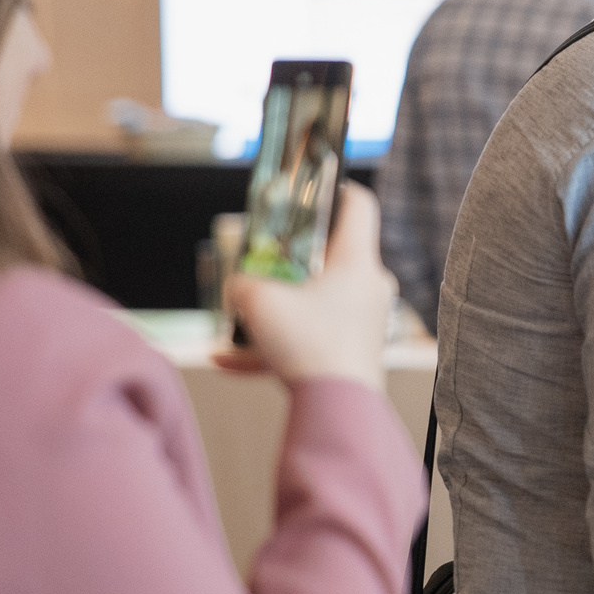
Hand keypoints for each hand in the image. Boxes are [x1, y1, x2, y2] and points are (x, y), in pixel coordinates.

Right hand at [216, 183, 393, 389]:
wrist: (340, 409)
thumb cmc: (308, 344)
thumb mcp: (259, 302)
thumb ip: (241, 284)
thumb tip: (239, 287)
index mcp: (357, 261)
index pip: (359, 207)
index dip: (336, 188)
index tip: (312, 184)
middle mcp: (369, 287)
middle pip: (330, 255)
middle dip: (290, 256)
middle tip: (261, 253)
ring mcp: (364, 321)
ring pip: (313, 302)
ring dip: (275, 308)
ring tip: (237, 316)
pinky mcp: (352, 352)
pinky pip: (307, 340)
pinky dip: (272, 348)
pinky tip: (225, 361)